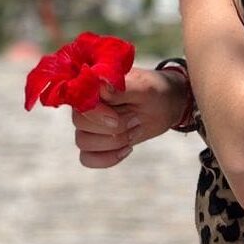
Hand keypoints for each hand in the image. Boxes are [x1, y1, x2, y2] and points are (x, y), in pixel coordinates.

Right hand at [70, 67, 188, 167]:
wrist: (163, 105)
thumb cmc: (153, 91)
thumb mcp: (144, 87)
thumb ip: (122, 88)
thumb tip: (101, 84)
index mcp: (93, 85)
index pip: (80, 102)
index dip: (97, 114)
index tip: (120, 117)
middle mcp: (85, 105)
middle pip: (80, 125)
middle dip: (113, 129)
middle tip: (136, 120)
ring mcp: (88, 125)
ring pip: (83, 143)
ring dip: (114, 142)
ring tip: (135, 129)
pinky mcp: (94, 144)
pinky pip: (87, 158)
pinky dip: (107, 158)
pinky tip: (127, 149)